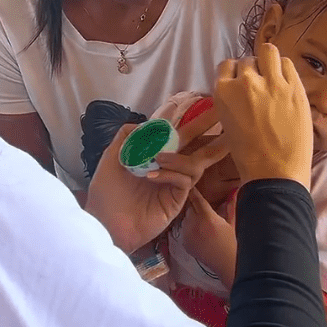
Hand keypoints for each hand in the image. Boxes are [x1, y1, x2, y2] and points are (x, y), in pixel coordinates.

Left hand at [86, 109, 228, 253]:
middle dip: (207, 130)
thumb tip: (143, 123)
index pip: (174, 137)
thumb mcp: (111, 158)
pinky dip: (171, 173)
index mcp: (153, 158)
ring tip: (158, 157)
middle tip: (221, 113)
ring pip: (194, 164)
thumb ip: (125, 138)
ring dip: (177, 157)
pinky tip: (152, 175)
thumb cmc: (106, 193)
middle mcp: (168, 169)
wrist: (104, 222)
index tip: (201, 103)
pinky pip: (185, 181)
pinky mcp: (176, 200)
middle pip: (195, 147)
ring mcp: (174, 185)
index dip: (186, 122)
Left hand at [178, 188, 236, 287]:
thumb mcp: (235, 223)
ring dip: (192, 218)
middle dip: (196, 207)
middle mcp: (194, 224)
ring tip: (204, 224)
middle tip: (205, 211)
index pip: (196, 198)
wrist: (229, 266)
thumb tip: (234, 191)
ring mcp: (187, 235)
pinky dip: (190, 229)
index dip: (193, 191)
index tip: (191, 184)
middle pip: (190, 208)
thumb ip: (231, 206)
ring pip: (186, 219)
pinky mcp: (185, 244)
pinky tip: (200, 234)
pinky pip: (184, 230)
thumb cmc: (235, 244)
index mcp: (207, 217)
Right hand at [214, 43, 312, 188]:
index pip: (226, 65)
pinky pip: (287, 63)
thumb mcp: (227, 121)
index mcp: (223, 92)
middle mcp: (245, 82)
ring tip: (273, 76)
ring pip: (268, 51)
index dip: (235, 73)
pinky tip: (286, 82)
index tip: (241, 82)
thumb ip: (232, 98)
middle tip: (260, 85)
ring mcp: (272, 83)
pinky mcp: (295, 88)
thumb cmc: (248, 154)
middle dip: (253, 70)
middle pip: (247, 60)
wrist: (274, 172)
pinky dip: (285, 69)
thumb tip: (241, 85)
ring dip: (269, 61)